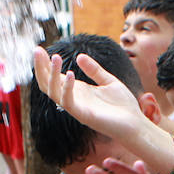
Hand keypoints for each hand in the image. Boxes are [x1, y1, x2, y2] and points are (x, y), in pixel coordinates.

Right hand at [31, 47, 148, 142]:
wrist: (136, 124)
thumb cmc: (123, 106)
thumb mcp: (109, 81)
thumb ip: (94, 70)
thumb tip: (79, 56)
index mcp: (78, 91)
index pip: (54, 77)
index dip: (46, 64)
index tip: (39, 49)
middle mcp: (74, 99)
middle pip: (48, 84)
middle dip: (41, 67)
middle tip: (37, 50)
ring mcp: (77, 108)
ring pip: (54, 93)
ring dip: (52, 75)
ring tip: (55, 57)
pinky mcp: (84, 116)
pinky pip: (69, 102)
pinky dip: (67, 88)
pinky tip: (70, 74)